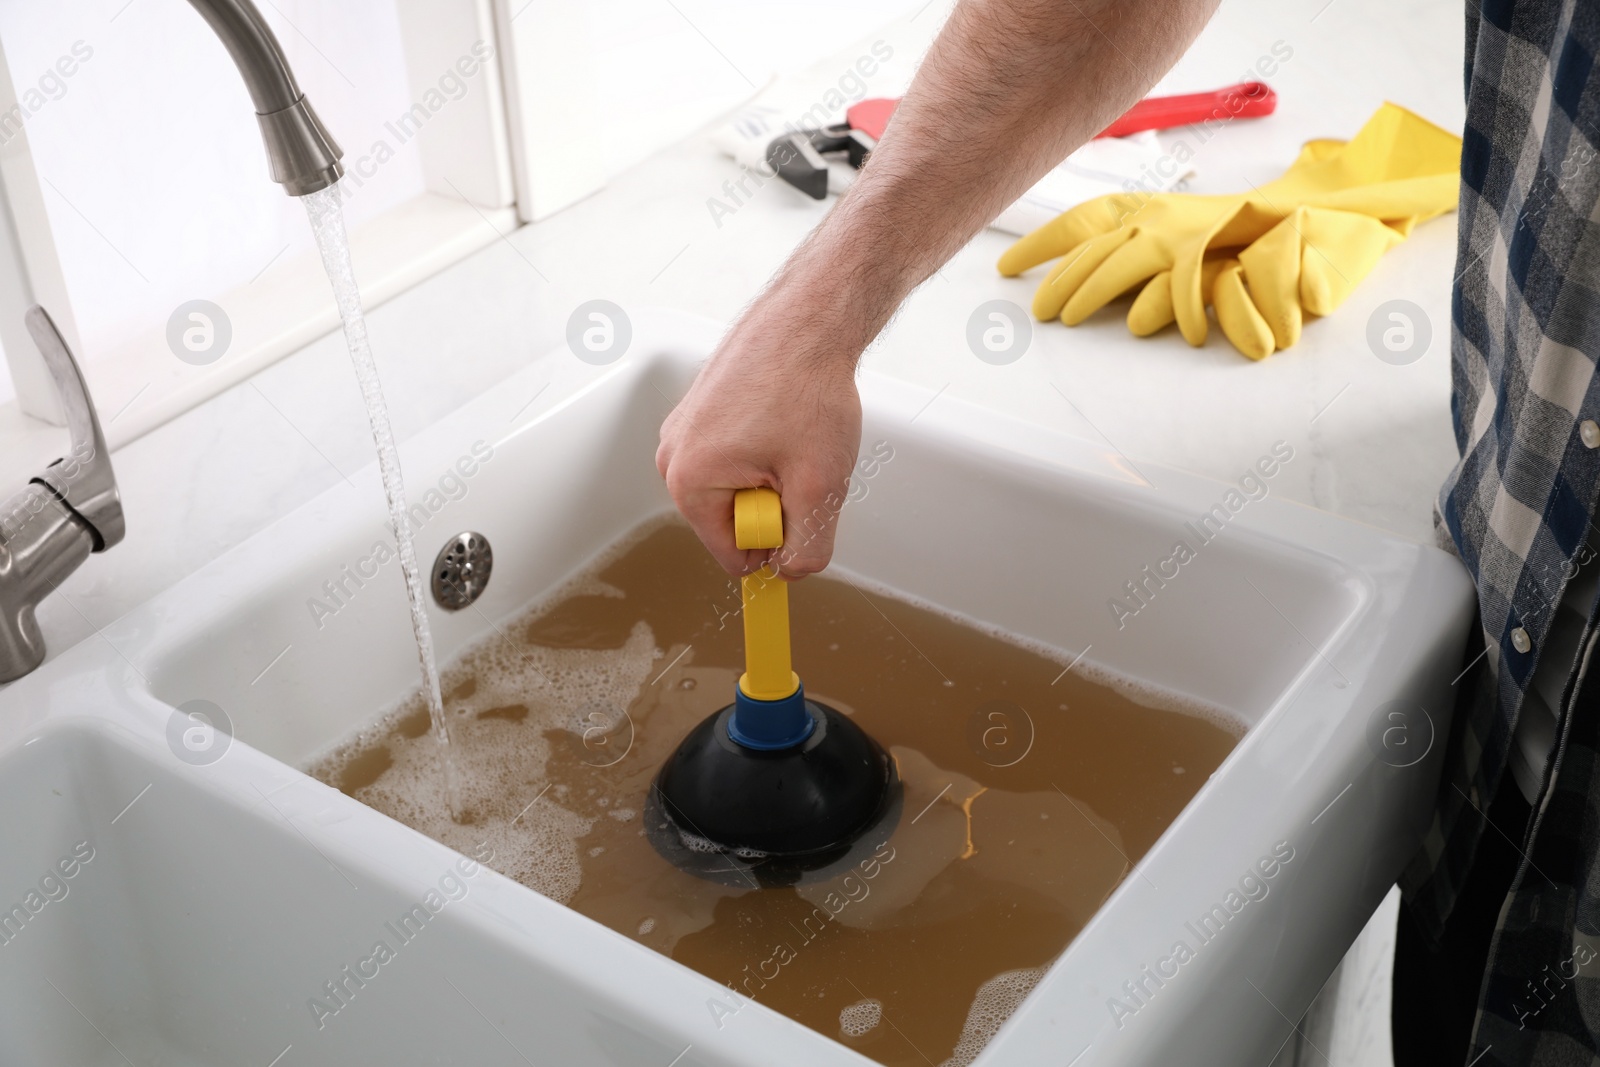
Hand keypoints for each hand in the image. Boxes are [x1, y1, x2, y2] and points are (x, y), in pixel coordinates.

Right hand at [657, 323, 861, 579]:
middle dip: (774, 505)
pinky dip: (765, 450)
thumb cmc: (806, 388)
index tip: (801, 507)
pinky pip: (733, 459)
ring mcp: (683, 431)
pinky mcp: (699, 413)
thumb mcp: (819, 486)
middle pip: (732, 522)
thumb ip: (807, 548)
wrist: (808, 320)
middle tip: (800, 464)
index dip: (778, 543)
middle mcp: (672, 456)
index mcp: (688, 482)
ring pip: (736, 489)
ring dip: (772, 477)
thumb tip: (791, 573)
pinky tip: (784, 420)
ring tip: (793, 438)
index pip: (734, 557)